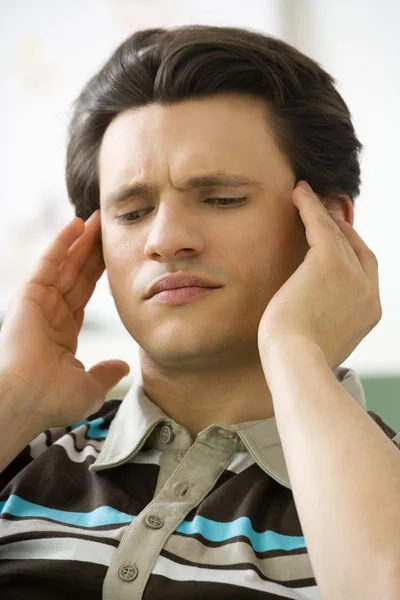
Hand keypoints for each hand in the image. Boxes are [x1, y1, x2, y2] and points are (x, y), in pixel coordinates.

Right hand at [0, 210, 129, 427]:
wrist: (28, 400)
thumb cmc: (52, 400)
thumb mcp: (89, 387)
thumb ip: (105, 372)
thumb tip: (124, 366)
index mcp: (63, 332)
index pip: (85, 295)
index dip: (100, 275)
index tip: (116, 257)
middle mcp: (51, 314)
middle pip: (77, 275)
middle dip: (93, 252)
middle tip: (108, 229)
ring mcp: (39, 303)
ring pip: (65, 264)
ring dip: (81, 241)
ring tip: (97, 219)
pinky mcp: (29, 295)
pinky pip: (49, 262)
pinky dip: (62, 242)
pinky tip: (76, 224)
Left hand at [257, 181, 381, 369]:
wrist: (296, 364)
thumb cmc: (297, 360)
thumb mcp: (322, 340)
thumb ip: (327, 322)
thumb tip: (313, 317)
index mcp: (370, 311)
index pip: (364, 270)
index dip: (351, 249)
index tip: (336, 237)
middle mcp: (367, 290)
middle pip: (355, 247)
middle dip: (341, 226)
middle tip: (324, 210)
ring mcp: (352, 275)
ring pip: (337, 234)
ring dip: (322, 211)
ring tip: (307, 196)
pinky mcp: (329, 263)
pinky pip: (319, 225)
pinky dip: (309, 206)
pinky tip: (298, 192)